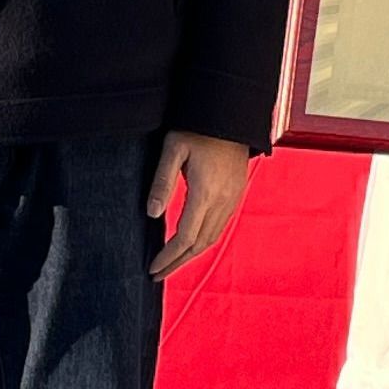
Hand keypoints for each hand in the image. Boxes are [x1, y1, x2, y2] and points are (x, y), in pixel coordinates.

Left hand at [148, 129, 253, 276]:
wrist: (231, 114)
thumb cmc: (197, 127)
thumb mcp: (173, 149)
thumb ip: (162, 182)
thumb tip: (152, 214)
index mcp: (205, 192)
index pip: (185, 237)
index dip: (168, 257)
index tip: (152, 268)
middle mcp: (223, 200)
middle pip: (200, 244)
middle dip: (178, 263)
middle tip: (158, 275)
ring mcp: (233, 198)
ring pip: (212, 238)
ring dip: (191, 255)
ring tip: (172, 263)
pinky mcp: (237, 193)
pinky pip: (220, 226)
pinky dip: (204, 241)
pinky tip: (191, 243)